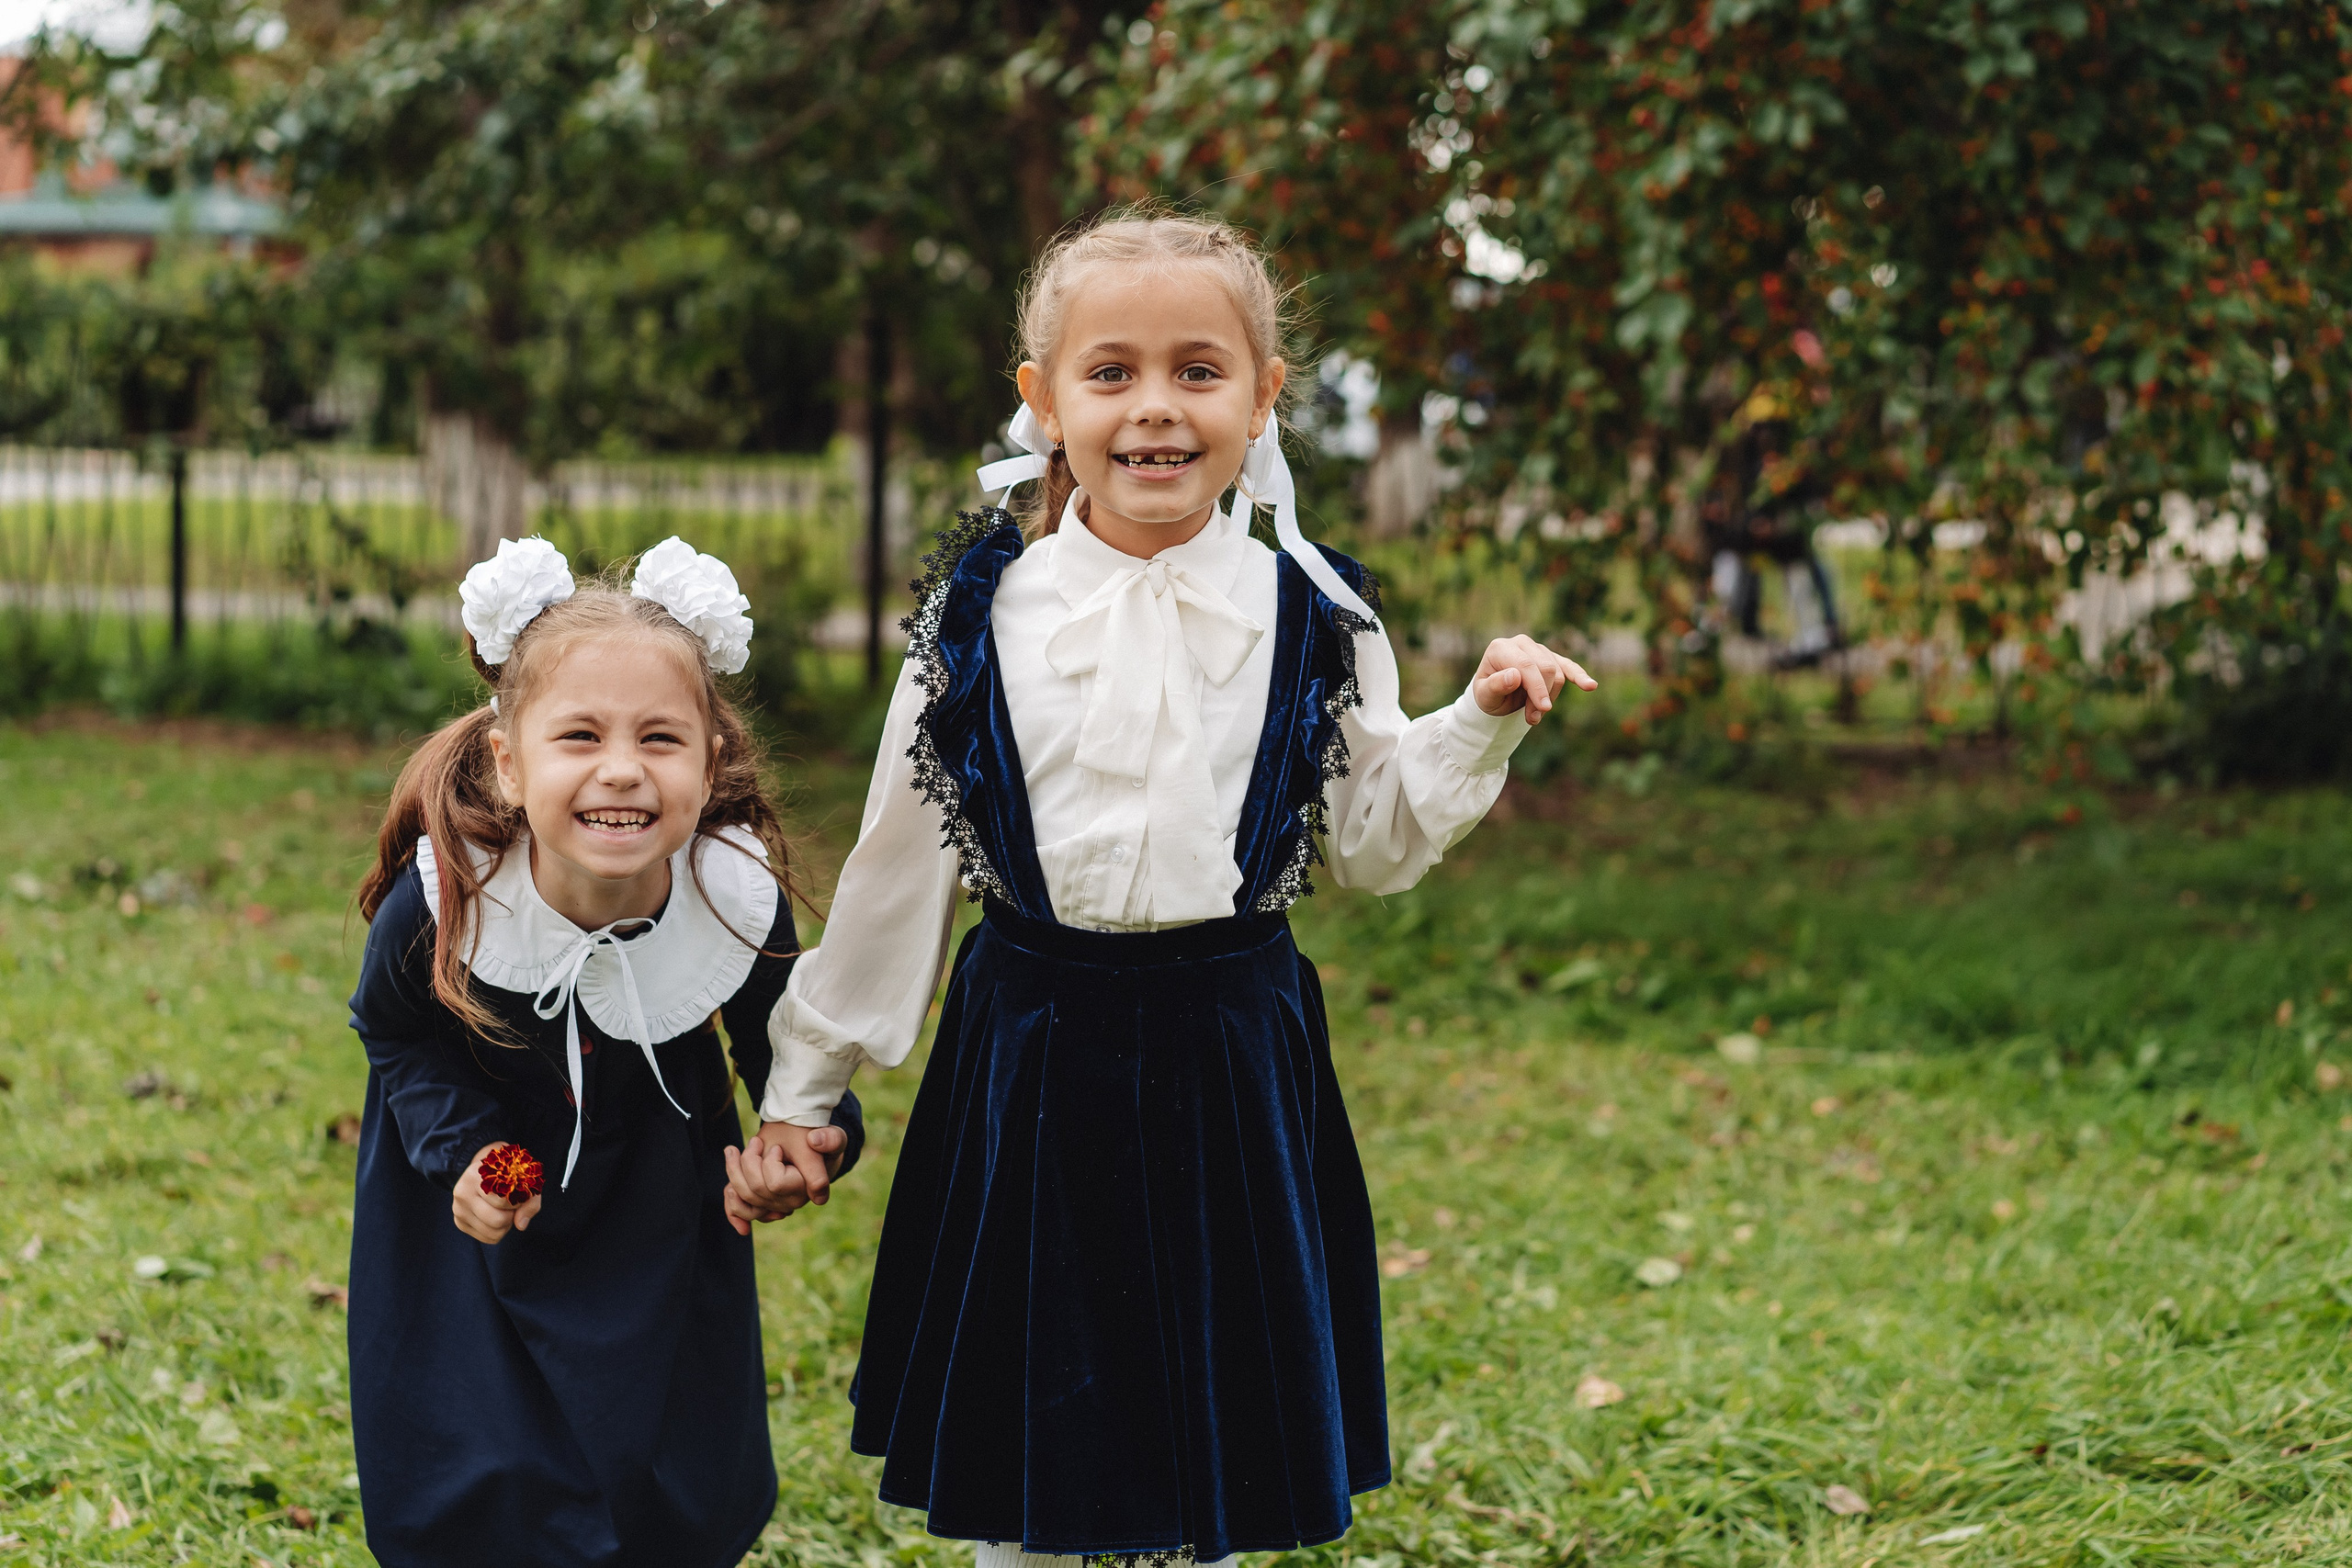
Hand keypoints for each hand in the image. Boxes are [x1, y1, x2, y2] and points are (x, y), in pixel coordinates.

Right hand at [453, 1142, 542, 1244]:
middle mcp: (463, 1192)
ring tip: (504, 1211)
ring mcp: (459, 1209)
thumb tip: (521, 1225)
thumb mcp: (523, 1179)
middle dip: (511, 1216)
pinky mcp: (459, 1222)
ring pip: (492, 1233)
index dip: (518, 1202)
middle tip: (512, 1206)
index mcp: (476, 1176)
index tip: (518, 1193)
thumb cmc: (507, 1174)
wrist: (484, 1171)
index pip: (503, 1200)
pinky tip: (495, 1217)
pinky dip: (497, 1232)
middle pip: (497, 1220)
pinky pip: (486, 1238)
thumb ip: (529, 1201)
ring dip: (505, 1226)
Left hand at [722, 1122, 847, 1234]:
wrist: (804, 1142)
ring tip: (734, 1150)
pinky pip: (743, 1212)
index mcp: (808, 1189)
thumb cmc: (817, 1138)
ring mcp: (776, 1206)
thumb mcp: (832, 1135)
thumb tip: (814, 1141)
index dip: (770, 1163)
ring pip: (744, 1197)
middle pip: (756, 1189)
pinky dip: (732, 1205)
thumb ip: (831, 1139)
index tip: (778, 1148)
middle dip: (749, 1161)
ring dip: (734, 1171)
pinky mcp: (763, 1205)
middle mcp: (792, 1203)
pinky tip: (729, 1191)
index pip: (775, 1184)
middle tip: (756, 1141)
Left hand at [1471, 634, 1596, 724]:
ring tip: (1534, 716)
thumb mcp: (1484, 696)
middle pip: (1545, 668)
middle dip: (1542, 696)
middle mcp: (1521, 642)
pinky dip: (1580, 676)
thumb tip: (1514, 675)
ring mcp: (1537, 649)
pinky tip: (1591, 686)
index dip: (1537, 688)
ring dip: (1550, 697)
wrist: (1494, 696)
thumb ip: (1495, 686)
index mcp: (1501, 647)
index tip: (1543, 709)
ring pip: (1557, 673)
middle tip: (1532, 719)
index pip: (1526, 665)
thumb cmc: (1487, 694)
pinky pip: (1569, 667)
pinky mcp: (1551, 658)